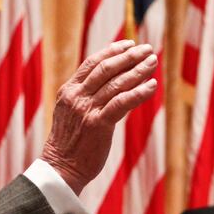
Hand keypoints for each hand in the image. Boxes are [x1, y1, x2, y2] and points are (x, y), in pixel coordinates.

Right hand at [40, 40, 157, 194]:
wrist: (60, 169)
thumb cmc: (70, 144)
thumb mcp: (73, 114)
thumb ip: (89, 98)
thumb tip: (118, 85)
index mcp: (69, 91)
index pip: (92, 63)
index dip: (112, 51)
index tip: (129, 44)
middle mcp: (76, 97)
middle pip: (106, 68)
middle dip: (129, 57)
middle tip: (148, 49)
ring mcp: (86, 110)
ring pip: (116, 83)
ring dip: (138, 70)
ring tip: (153, 62)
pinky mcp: (98, 124)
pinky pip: (122, 103)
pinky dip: (139, 92)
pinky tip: (152, 86)